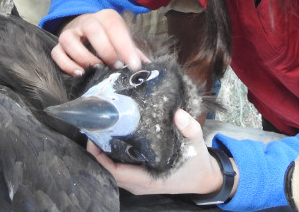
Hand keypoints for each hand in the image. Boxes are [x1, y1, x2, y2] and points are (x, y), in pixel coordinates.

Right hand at [51, 9, 149, 75]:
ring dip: (84, 57)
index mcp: (106, 17)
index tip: (133, 65)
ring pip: (68, 39)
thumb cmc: (109, 36)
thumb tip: (147, 68)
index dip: (125, 46)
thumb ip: (133, 52)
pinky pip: (56, 53)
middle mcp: (86, 21)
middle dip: (105, 49)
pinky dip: (67, 64)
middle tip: (115, 67)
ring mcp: (70, 32)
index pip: (114, 26)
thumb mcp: (122, 38)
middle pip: (91, 28)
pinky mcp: (58, 45)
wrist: (85, 26)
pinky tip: (80, 73)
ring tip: (96, 70)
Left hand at [89, 109, 234, 196]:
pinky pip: (122, 172)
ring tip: (100, 134)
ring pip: (115, 174)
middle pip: (111, 173)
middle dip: (98, 155)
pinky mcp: (143, 180)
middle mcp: (142, 185)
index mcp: (150, 179)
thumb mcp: (196, 144)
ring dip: (104, 157)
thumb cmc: (198, 163)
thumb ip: (189, 128)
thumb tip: (178, 114)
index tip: (93, 139)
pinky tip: (113, 142)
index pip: (117, 172)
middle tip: (94, 131)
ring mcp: (141, 184)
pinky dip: (113, 160)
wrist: (205, 179)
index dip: (101, 158)